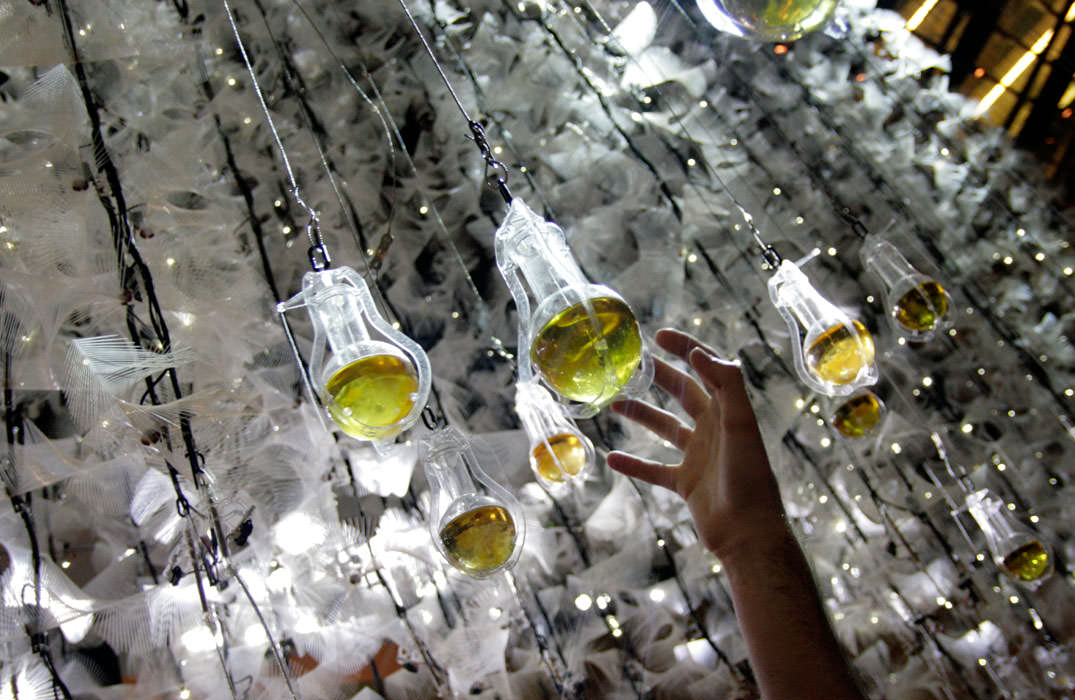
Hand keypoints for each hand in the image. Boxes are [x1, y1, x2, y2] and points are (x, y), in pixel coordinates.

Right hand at [607, 328, 787, 559]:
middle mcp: (714, 429)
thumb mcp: (741, 424)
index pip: (707, 369)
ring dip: (642, 414)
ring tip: (614, 402)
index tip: (659, 336)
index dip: (686, 349)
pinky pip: (654, 469)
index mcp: (728, 411)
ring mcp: (699, 456)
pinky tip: (611, 458)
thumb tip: (701, 352)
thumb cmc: (749, 477)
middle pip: (684, 393)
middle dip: (660, 376)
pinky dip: (634, 464)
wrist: (749, 532)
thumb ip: (726, 385)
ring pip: (665, 428)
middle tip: (632, 364)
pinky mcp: (687, 483)